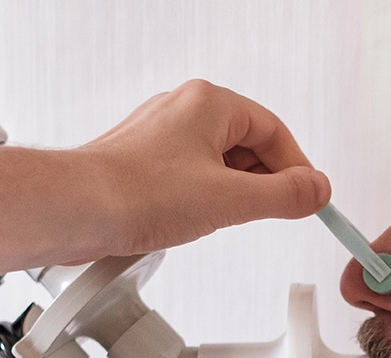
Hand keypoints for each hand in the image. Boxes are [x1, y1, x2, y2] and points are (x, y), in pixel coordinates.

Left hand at [81, 79, 330, 256]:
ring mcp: (163, 134)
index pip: (275, 132)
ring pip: (222, 161)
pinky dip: (206, 197)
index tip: (308, 198)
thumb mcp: (231, 200)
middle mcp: (185, 110)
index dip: (297, 169)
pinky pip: (194, 174)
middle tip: (274, 212)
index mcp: (210, 104)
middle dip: (265, 182)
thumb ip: (284, 195)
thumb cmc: (135, 194)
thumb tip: (316, 190)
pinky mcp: (146, 160)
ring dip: (234, 192)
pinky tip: (195, 219)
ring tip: (224, 218)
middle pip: (250, 144)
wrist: (74, 210)